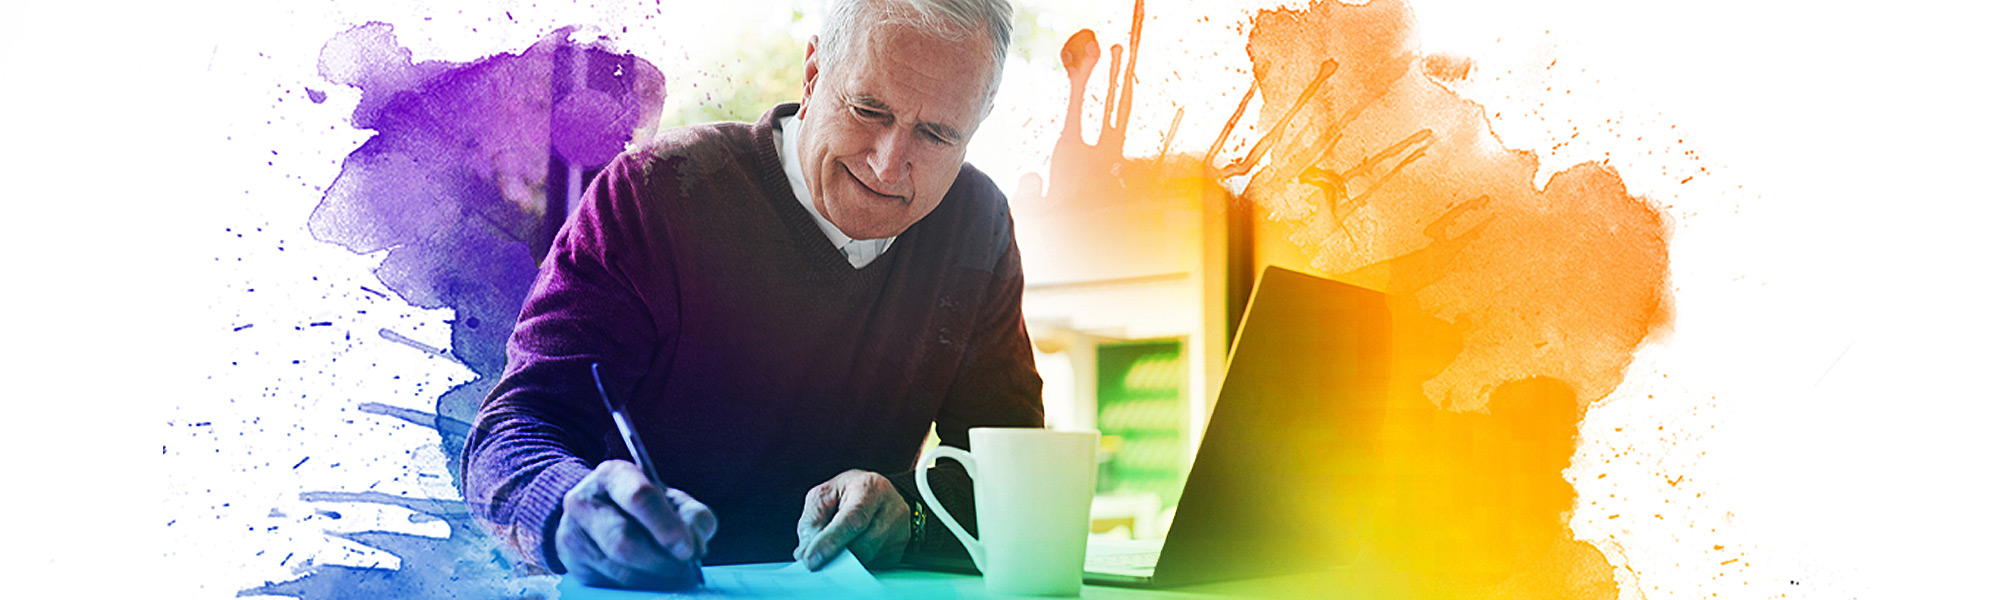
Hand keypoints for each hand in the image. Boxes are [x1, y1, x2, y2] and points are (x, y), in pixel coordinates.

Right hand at [555, 460, 717, 589]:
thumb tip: (696, 547)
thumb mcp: (673, 500)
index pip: (639, 498)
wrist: (601, 510)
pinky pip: (609, 583)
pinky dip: (637, 586)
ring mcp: (573, 533)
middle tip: (685, 570)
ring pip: (617, 567)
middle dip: (660, 560)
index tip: (687, 549)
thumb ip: (693, 516)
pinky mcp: (572, 562)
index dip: (666, 527)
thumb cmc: (644, 505)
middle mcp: (585, 501)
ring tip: (674, 577)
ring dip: (652, 578)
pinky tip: (652, 580)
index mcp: (613, 475)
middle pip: (623, 539)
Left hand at [794, 469, 910, 569]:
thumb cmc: (848, 493)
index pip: (853, 519)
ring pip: (868, 558)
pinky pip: (875, 565)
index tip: (811, 559)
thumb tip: (805, 553)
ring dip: (847, 559)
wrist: (876, 493)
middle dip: (836, 555)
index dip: (831, 542)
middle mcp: (892, 507)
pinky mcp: (900, 548)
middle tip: (818, 558)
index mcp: (871, 487)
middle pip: (863, 545)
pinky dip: (859, 562)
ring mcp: (900, 530)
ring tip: (838, 545)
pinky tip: (854, 547)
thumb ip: (811, 522)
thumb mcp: (823, 496)